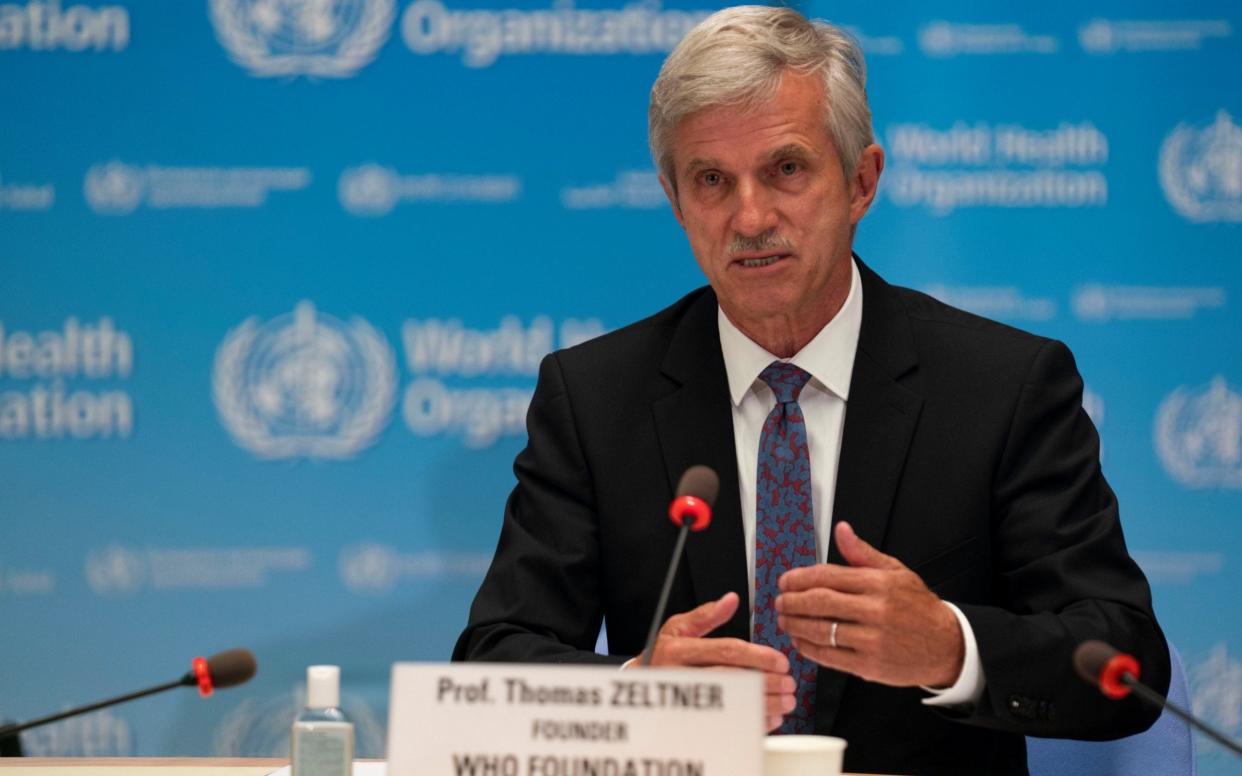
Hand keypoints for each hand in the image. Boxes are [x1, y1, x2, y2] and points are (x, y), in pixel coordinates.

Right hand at [631, 592, 795, 730]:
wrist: (641, 683)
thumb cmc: (663, 655)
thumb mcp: (677, 628)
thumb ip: (705, 615)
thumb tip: (731, 599)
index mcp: (680, 649)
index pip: (726, 651)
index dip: (758, 656)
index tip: (780, 661)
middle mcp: (681, 675)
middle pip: (732, 679)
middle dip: (766, 682)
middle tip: (789, 682)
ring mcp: (686, 700)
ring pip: (732, 703)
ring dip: (764, 704)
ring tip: (786, 701)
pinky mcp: (692, 720)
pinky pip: (726, 724)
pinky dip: (751, 723)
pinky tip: (769, 718)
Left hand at [775, 522, 964, 687]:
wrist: (947, 645)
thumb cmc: (918, 607)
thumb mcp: (896, 571)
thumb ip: (863, 553)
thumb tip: (842, 529)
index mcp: (878, 583)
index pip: (828, 576)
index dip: (799, 578)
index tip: (785, 581)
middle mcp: (875, 610)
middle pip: (820, 602)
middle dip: (792, 602)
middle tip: (779, 601)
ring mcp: (873, 639)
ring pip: (822, 630)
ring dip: (795, 625)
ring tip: (784, 620)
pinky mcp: (870, 665)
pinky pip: (830, 657)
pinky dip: (809, 649)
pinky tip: (800, 641)